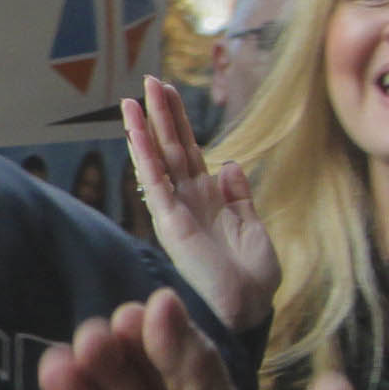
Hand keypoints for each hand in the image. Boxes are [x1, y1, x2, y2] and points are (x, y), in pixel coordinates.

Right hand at [120, 79, 275, 338]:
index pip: (189, 152)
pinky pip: (155, 182)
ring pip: (159, 160)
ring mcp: (177, 210)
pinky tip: (136, 132)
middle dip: (162, 114)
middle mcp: (188, 201)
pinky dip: (144, 156)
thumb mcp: (254, 229)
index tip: (170, 93)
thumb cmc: (254, 280)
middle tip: (150, 79)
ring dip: (146, 128)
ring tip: (134, 97)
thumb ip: (239, 197)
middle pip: (171, 148)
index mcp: (209, 200)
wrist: (249, 310)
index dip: (180, 122)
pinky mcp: (171, 223)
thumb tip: (229, 163)